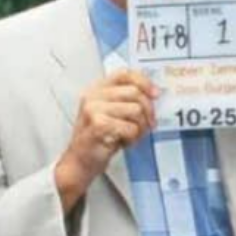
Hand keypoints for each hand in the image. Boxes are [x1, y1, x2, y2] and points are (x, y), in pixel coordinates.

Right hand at [55, 71, 157, 211]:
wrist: (79, 161)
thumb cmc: (98, 138)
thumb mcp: (111, 112)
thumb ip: (127, 100)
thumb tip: (153, 95)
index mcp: (97, 88)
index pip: (124, 74)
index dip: (144, 81)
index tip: (155, 94)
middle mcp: (93, 95)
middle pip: (135, 93)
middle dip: (148, 110)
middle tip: (149, 124)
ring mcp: (93, 109)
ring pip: (136, 110)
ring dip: (140, 127)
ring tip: (130, 135)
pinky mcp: (98, 124)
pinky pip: (131, 128)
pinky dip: (133, 138)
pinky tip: (123, 142)